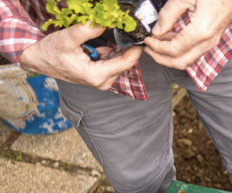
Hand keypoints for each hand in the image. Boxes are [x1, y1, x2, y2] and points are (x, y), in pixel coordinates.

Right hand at [19, 23, 141, 89]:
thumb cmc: (50, 52)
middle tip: (127, 29)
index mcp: (96, 76)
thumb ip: (88, 30)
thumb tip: (105, 22)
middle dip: (128, 46)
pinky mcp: (100, 76)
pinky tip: (106, 42)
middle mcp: (102, 81)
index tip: (141, 36)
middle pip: (125, 62)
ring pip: (120, 62)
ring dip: (119, 48)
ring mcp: (102, 80)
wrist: (39, 60)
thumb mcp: (68, 38)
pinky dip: (112, 51)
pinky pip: (113, 62)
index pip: (126, 63)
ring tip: (115, 33)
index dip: (136, 49)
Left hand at [142, 0, 231, 68]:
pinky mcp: (213, 38)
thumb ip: (169, 14)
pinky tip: (171, 40)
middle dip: (162, 59)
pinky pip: (195, 52)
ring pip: (189, 60)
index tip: (148, 41)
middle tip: (149, 50)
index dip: (157, 47)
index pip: (174, 50)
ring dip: (171, 56)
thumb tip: (158, 30)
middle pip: (181, 62)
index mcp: (201, 31)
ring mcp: (212, 41)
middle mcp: (208, 41)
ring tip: (157, 45)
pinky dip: (181, 51)